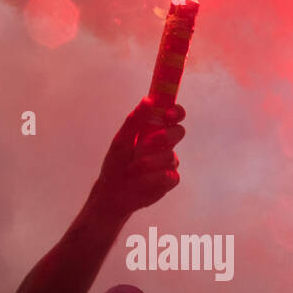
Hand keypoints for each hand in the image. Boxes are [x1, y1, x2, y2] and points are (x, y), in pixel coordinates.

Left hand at [93, 101, 183, 215]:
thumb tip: (148, 99)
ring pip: (171, 156)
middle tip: (146, 144)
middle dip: (164, 137)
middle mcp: (165, 144)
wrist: (113, 192)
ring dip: (150, 162)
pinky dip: (153, 178)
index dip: (176, 112)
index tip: (169, 115)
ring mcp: (169, 162)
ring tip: (133, 169)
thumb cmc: (116, 163)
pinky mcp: (170, 179)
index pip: (174, 115)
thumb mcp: (121, 140)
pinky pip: (170, 176)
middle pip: (179, 132)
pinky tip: (141, 182)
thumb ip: (134, 120)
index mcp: (154, 130)